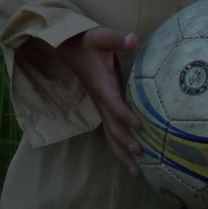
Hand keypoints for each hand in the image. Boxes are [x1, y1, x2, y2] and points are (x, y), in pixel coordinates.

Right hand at [18, 28, 144, 172]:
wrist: (66, 48)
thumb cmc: (86, 42)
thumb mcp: (100, 37)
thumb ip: (116, 39)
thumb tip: (133, 38)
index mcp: (102, 86)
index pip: (114, 104)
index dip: (125, 116)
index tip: (141, 127)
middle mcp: (100, 100)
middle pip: (111, 128)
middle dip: (125, 144)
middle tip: (141, 156)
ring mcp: (100, 105)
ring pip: (109, 134)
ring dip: (121, 153)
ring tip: (135, 171)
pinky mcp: (102, 106)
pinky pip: (109, 130)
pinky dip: (117, 146)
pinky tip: (127, 158)